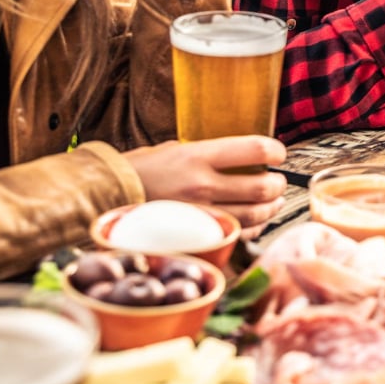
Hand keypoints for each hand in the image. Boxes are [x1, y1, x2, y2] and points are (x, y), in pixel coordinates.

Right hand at [126, 135, 287, 231]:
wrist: (106, 197)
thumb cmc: (140, 170)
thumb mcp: (175, 148)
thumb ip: (208, 153)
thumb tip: (239, 155)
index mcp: (198, 156)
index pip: (255, 150)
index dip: (276, 151)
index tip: (278, 154)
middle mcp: (202, 185)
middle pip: (262, 187)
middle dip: (278, 184)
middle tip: (278, 181)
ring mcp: (200, 213)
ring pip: (255, 215)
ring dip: (271, 207)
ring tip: (272, 200)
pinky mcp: (196, 235)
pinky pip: (236, 235)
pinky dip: (253, 228)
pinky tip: (255, 220)